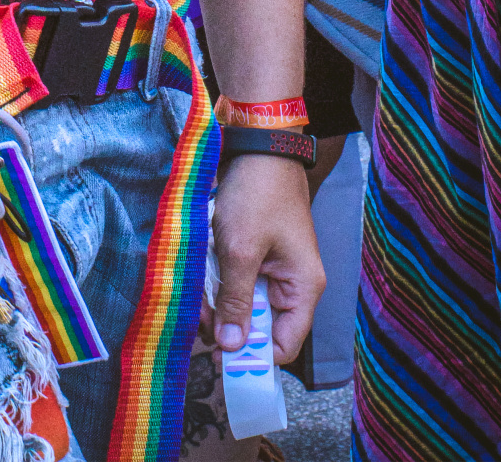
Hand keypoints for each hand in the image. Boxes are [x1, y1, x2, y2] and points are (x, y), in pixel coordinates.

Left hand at [207, 152, 323, 362]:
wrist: (258, 145)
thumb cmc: (257, 194)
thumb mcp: (241, 250)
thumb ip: (235, 300)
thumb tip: (230, 347)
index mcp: (303, 288)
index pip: (284, 346)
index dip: (253, 356)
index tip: (219, 353)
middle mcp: (293, 283)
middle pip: (260, 326)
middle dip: (227, 322)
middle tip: (198, 311)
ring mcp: (274, 268)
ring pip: (244, 302)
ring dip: (218, 298)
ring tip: (197, 282)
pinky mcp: (257, 253)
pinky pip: (237, 280)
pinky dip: (218, 277)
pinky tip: (202, 266)